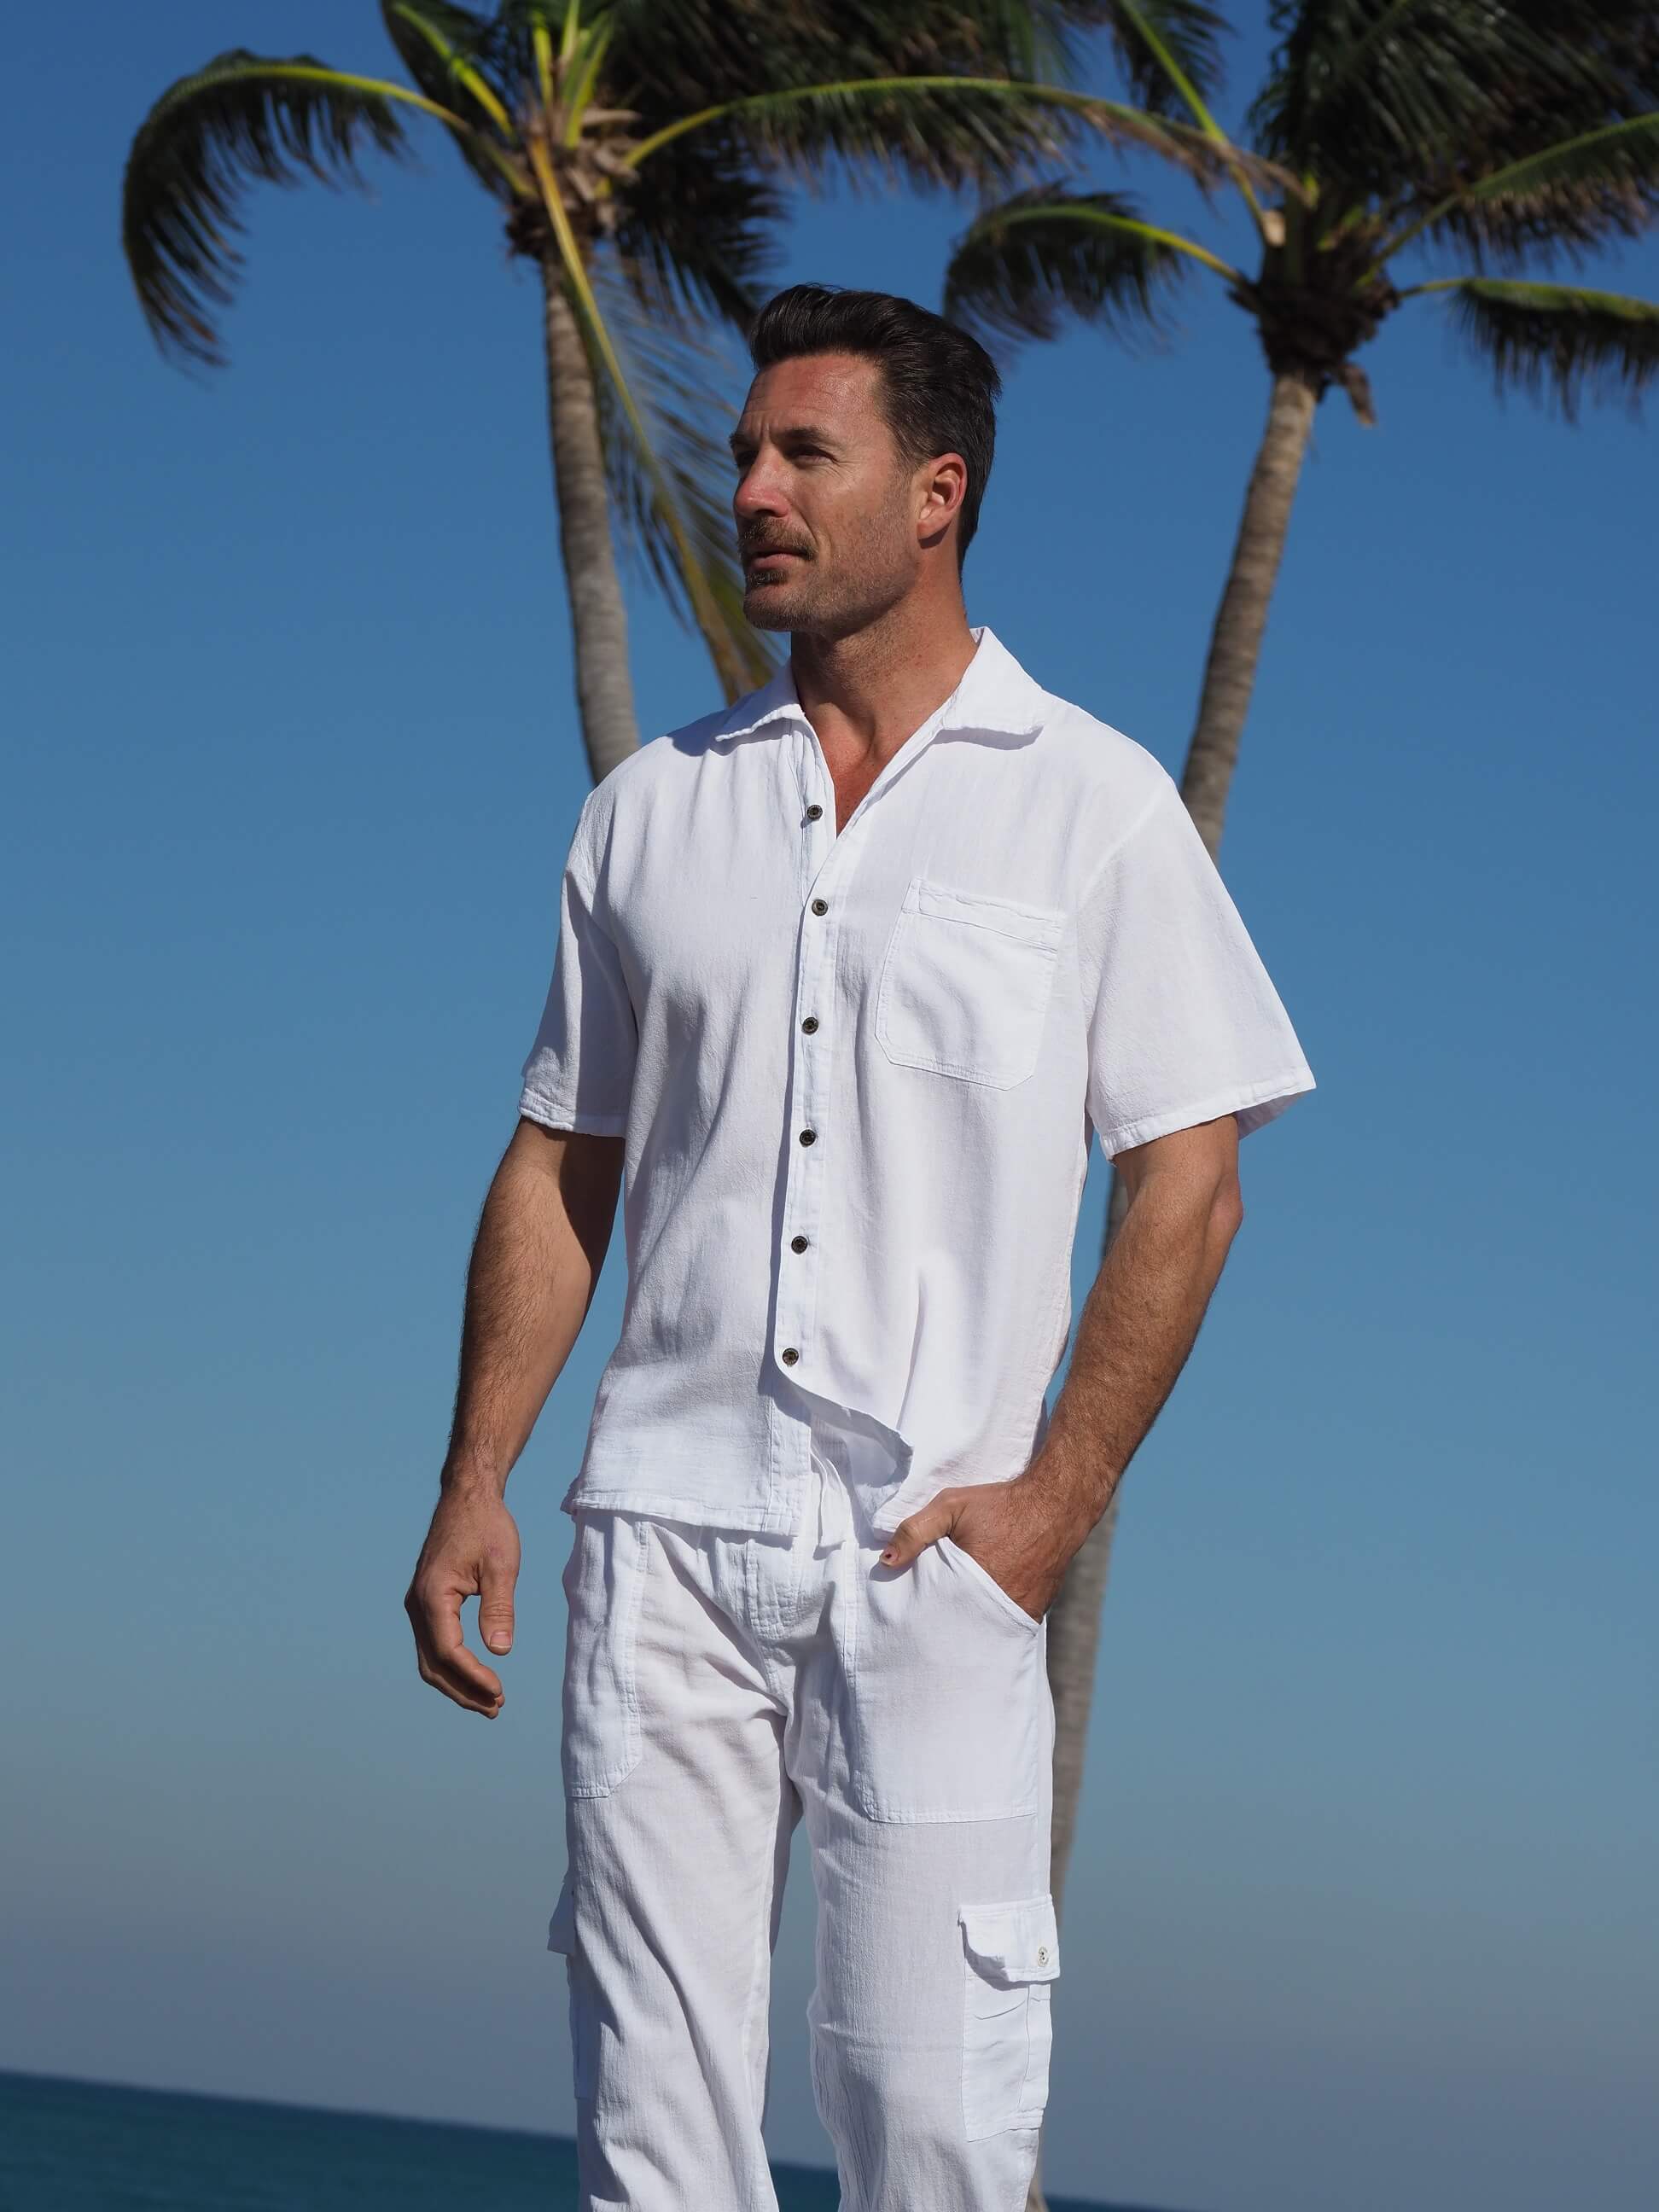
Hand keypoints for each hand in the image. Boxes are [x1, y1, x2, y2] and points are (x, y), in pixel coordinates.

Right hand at [404, 1483, 521, 1716]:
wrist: (467, 1497)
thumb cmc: (487, 1526)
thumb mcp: (501, 1566)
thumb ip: (499, 1608)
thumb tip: (500, 1652)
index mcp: (432, 1596)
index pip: (449, 1652)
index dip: (473, 1677)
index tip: (499, 1693)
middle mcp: (417, 1605)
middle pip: (433, 1665)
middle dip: (463, 1691)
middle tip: (495, 1708)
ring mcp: (418, 1605)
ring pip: (430, 1658)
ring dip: (457, 1683)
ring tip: (488, 1700)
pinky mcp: (426, 1602)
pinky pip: (433, 1644)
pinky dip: (452, 1665)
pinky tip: (475, 1675)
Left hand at [878, 1472, 1083, 1623]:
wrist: (1056, 1505)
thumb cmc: (1001, 1505)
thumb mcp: (951, 1507)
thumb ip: (916, 1531)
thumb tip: (886, 1561)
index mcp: (975, 1583)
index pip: (938, 1612)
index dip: (924, 1613)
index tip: (912, 1613)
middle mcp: (1000, 1605)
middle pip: (961, 1625)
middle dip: (945, 1622)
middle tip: (930, 1618)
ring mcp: (1021, 1612)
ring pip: (985, 1627)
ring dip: (969, 1622)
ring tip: (954, 1615)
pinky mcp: (1035, 1611)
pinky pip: (1007, 1623)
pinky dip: (993, 1618)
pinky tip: (981, 1609)